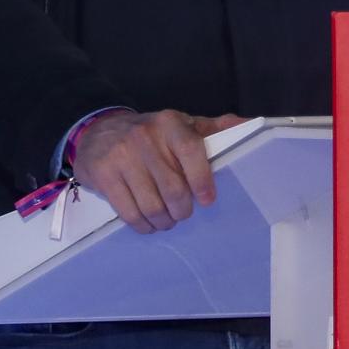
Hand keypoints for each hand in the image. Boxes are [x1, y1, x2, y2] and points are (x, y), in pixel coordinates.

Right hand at [71, 109, 245, 233]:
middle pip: (173, 188)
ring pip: (152, 205)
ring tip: (167, 219)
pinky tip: (148, 223)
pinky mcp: (104, 175)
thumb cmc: (151, 134)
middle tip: (183, 212)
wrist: (100, 131)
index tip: (207, 200)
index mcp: (170, 124)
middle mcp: (145, 137)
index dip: (202, 179)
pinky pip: (129, 212)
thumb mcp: (181, 125)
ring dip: (164, 220)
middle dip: (182, 209)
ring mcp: (122, 157)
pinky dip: (143, 225)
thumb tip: (248, 124)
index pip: (191, 151)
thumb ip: (214, 128)